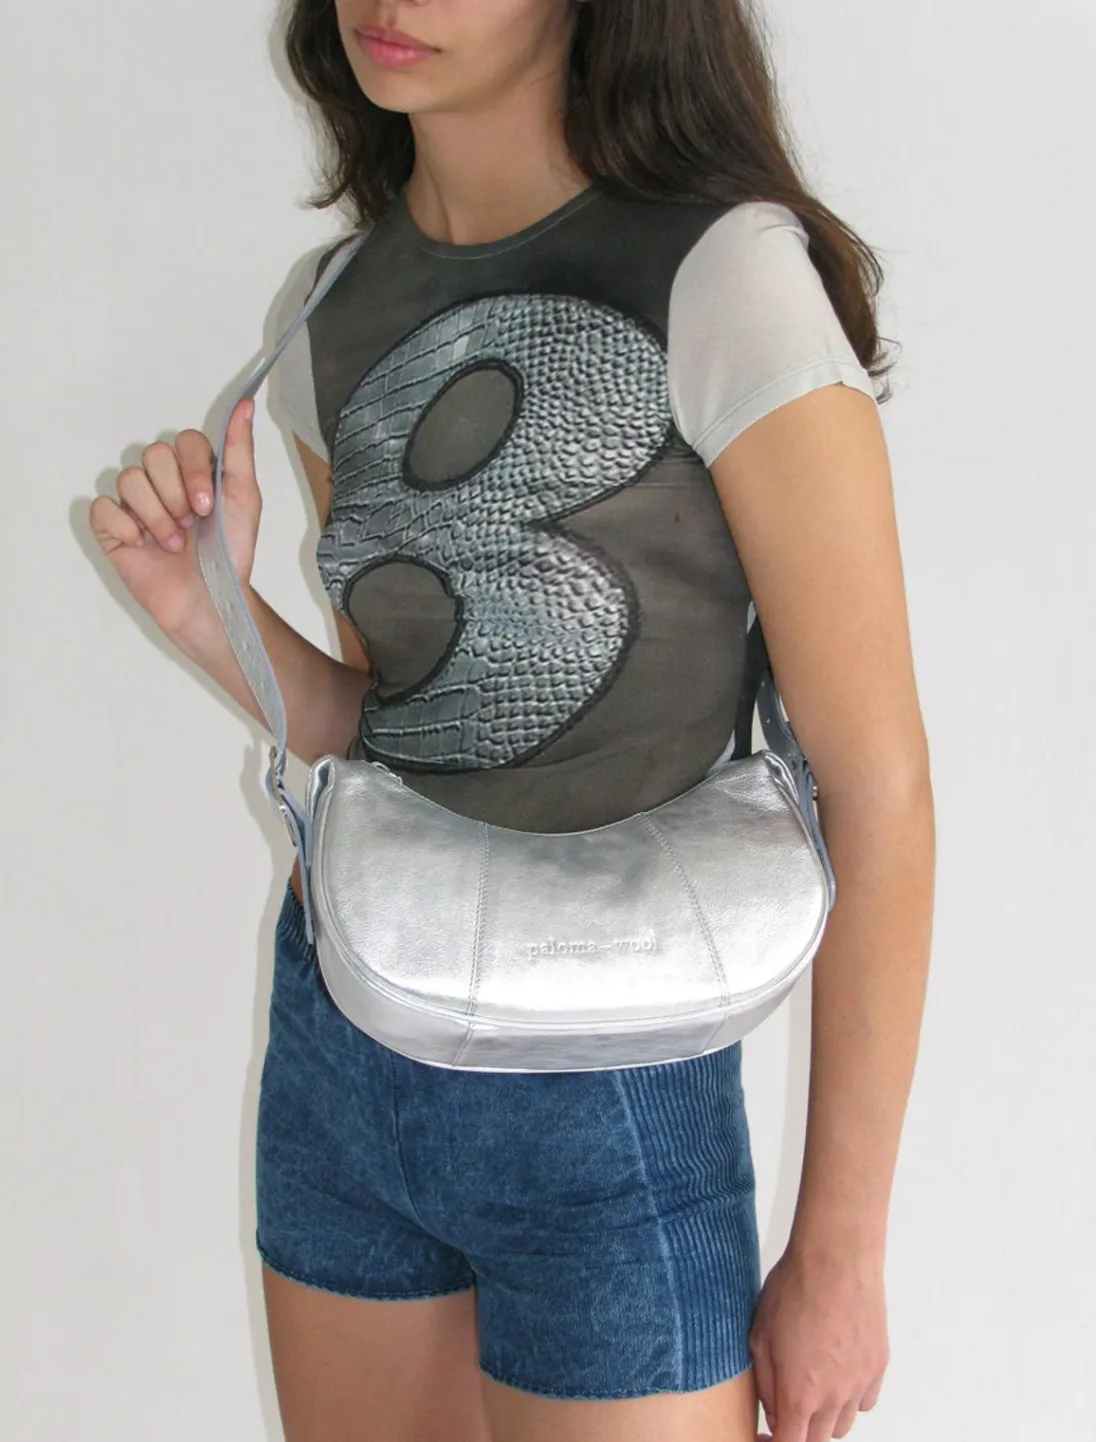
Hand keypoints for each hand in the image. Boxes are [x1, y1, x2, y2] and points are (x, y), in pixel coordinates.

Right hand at [89, 398, 260, 638]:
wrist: (209, 599)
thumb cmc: (228, 554)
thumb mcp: (244, 498)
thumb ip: (240, 450)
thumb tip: (245, 406)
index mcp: (193, 471)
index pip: (184, 441)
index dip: (192, 471)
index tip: (207, 506)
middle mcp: (162, 482)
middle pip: (153, 456)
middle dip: (175, 496)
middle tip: (190, 525)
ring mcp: (134, 503)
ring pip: (129, 479)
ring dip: (156, 517)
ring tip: (173, 542)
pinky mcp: (112, 527)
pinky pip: (103, 506)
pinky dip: (126, 528)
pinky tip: (144, 546)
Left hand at [748, 1240, 888, 1440]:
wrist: (836, 1259)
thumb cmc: (793, 1290)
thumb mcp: (760, 1337)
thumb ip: (766, 1385)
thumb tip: (774, 1414)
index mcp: (799, 1395)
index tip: (766, 1435)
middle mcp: (834, 1398)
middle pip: (818, 1440)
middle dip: (799, 1430)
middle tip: (786, 1407)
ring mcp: (860, 1383)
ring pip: (843, 1424)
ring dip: (825, 1417)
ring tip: (811, 1386)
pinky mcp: (878, 1366)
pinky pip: (865, 1400)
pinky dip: (850, 1398)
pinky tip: (837, 1373)